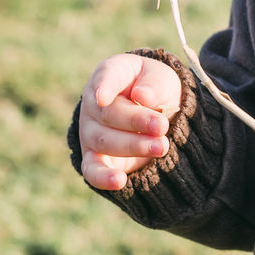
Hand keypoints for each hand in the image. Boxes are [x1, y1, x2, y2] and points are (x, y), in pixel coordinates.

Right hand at [78, 53, 182, 191]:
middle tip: (162, 126)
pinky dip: (103, 177)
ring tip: (161, 146)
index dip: (104, 87)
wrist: (156, 112)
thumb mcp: (163, 78)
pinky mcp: (96, 159)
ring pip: (105, 141)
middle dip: (136, 121)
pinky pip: (93, 171)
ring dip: (133, 146)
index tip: (103, 97)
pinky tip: (119, 180)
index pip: (106, 76)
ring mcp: (91, 132)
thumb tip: (142, 96)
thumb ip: (155, 84)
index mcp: (110, 74)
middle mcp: (94, 103)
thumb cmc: (156, 89)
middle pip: (108, 113)